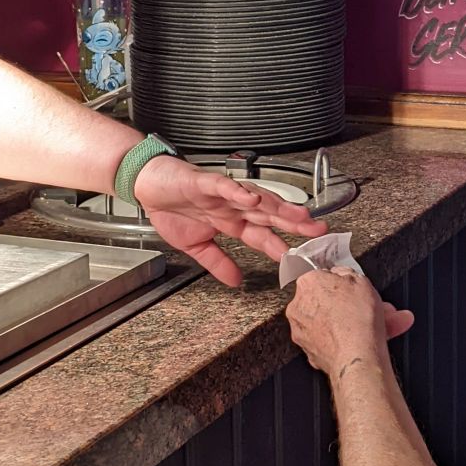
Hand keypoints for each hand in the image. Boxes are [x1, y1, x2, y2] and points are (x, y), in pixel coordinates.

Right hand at [132, 154, 325, 286]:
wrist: (146, 186)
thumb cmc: (172, 208)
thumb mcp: (196, 246)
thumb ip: (218, 262)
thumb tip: (236, 282)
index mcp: (232, 222)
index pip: (264, 236)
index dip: (284, 246)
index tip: (304, 258)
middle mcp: (233, 207)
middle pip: (270, 215)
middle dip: (294, 222)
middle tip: (319, 230)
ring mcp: (222, 194)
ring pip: (256, 199)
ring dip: (277, 206)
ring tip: (297, 214)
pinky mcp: (205, 182)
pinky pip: (225, 187)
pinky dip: (239, 192)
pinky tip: (254, 199)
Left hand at [286, 269, 414, 375]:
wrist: (356, 357)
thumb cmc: (358, 319)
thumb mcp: (361, 280)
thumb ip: (347, 273)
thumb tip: (343, 276)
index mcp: (307, 284)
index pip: (321, 276)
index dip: (341, 282)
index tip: (351, 288)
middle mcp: (298, 307)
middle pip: (326, 301)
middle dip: (351, 305)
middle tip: (369, 307)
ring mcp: (302, 331)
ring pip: (331, 323)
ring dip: (353, 323)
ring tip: (380, 324)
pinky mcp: (310, 351)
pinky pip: (331, 341)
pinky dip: (347, 340)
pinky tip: (368, 340)